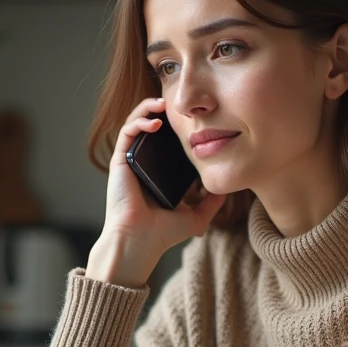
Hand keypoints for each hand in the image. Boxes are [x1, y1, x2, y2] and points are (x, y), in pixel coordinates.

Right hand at [87, 97, 225, 287]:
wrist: (140, 243)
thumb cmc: (162, 234)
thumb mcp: (196, 216)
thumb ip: (212, 203)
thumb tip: (228, 188)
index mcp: (159, 172)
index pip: (168, 141)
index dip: (179, 126)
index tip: (196, 116)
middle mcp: (144, 163)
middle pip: (153, 127)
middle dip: (165, 110)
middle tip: (181, 103)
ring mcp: (131, 160)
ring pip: (137, 123)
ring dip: (149, 108)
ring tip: (164, 104)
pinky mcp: (120, 160)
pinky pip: (127, 132)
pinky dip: (139, 121)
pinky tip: (155, 122)